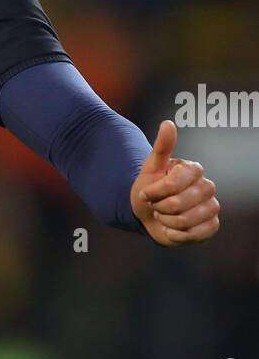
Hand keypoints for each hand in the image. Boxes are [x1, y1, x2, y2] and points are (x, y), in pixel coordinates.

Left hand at [130, 120, 220, 246]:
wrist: (150, 214)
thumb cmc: (150, 189)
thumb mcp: (151, 168)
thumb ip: (161, 147)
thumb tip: (167, 123)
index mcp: (194, 170)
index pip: (172, 184)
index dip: (155, 192)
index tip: (147, 192)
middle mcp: (207, 187)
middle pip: (178, 204)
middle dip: (159, 208)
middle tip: (156, 206)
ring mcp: (212, 206)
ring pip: (185, 221)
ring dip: (166, 222)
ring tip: (164, 216)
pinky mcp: (211, 225)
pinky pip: (194, 234)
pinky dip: (177, 235)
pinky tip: (172, 229)